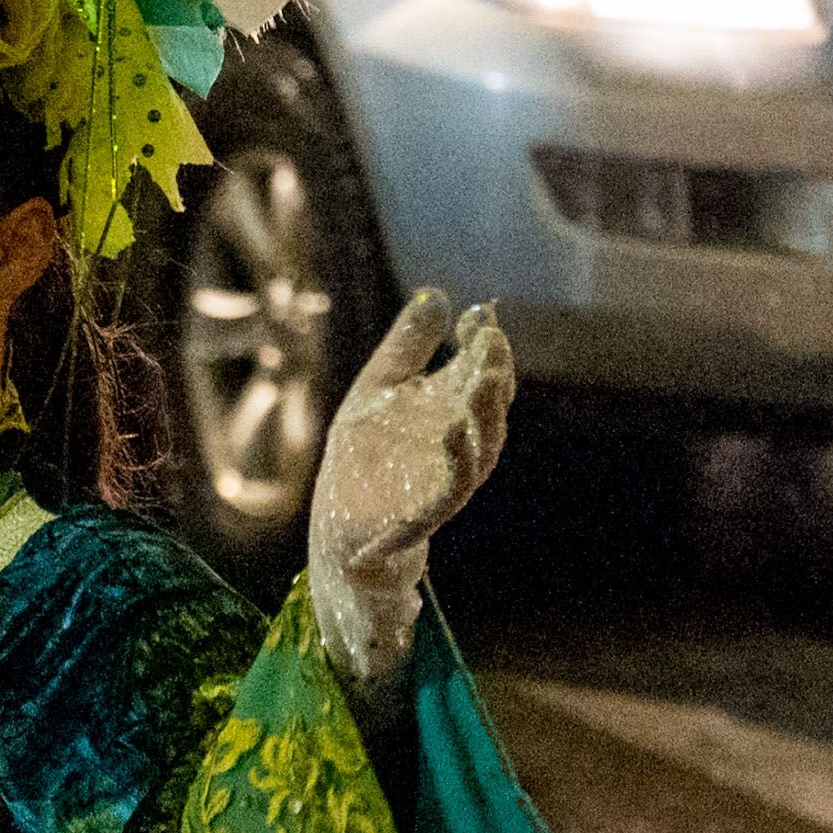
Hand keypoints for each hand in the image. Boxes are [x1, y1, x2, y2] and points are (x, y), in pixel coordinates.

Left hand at [307, 291, 514, 691]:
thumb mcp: (377, 393)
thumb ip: (407, 348)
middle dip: (493, 375)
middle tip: (492, 340)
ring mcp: (443, 486)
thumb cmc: (363, 466)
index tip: (479, 316)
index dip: (484, 348)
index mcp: (449, 416)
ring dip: (486, 416)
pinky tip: (453, 431)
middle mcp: (456, 450)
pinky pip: (448, 492)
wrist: (339, 537)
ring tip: (486, 378)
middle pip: (487, 412)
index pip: (479, 378)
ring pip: (479, 451)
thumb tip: (438, 294)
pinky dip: (456, 463)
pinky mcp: (421, 519)